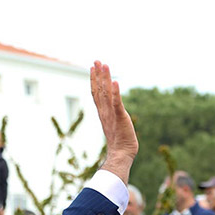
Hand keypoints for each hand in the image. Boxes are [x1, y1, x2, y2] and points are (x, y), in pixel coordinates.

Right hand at [90, 61, 137, 184]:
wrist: (121, 154)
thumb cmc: (120, 142)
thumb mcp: (115, 124)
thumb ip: (113, 115)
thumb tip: (113, 111)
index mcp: (103, 113)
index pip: (96, 93)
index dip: (94, 80)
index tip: (93, 68)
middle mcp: (105, 111)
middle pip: (99, 90)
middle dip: (98, 75)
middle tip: (97, 61)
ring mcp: (112, 114)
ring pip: (106, 93)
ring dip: (105, 79)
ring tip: (104, 65)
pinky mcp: (120, 118)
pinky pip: (117, 103)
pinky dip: (115, 92)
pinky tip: (115, 82)